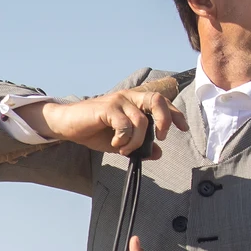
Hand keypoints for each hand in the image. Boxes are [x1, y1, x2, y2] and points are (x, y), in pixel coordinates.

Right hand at [22, 88, 186, 158]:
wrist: (68, 125)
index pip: (161, 103)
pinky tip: (115, 143)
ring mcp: (118, 101)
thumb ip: (139, 146)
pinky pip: (125, 125)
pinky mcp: (107, 108)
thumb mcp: (121, 142)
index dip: (175, 114)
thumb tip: (158, 153)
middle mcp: (129, 97)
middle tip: (161, 137)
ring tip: (124, 149)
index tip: (183, 128)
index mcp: (135, 102)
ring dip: (136, 141)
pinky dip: (123, 139)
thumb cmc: (94, 131)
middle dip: (165, 120)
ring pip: (141, 121)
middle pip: (157, 101)